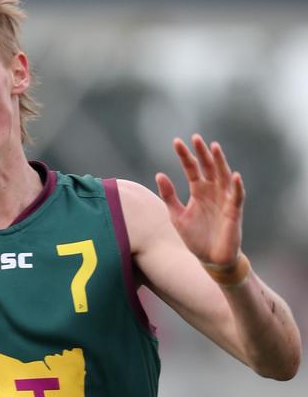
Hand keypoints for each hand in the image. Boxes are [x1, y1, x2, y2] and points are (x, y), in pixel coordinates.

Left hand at [155, 134, 244, 266]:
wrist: (210, 259)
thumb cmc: (195, 237)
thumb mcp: (177, 216)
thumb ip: (169, 196)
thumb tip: (159, 174)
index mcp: (198, 190)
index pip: (192, 168)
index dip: (185, 156)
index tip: (176, 142)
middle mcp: (212, 191)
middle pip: (208, 167)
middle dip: (202, 153)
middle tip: (196, 138)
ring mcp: (224, 199)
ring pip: (223, 176)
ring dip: (220, 162)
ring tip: (214, 147)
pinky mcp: (234, 211)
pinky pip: (237, 196)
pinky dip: (236, 186)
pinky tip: (234, 176)